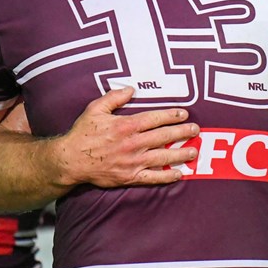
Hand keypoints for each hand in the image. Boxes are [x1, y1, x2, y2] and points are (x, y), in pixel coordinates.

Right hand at [54, 87, 198, 187]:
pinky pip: (152, 178)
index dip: (171, 115)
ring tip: (194, 151)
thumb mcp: (95, 108)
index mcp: (126, 125)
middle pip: (164, 136)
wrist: (71, 159)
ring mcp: (133, 161)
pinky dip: (167, 177)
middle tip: (196, 130)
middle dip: (182, 132)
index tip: (184, 114)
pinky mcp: (130, 176)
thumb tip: (131, 89)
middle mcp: (133, 143)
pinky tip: (179, 174)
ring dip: (180, 154)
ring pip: (163, 157)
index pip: (155, 119)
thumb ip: (114, 97)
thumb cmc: (82, 133)